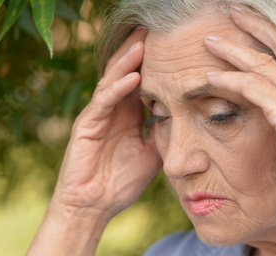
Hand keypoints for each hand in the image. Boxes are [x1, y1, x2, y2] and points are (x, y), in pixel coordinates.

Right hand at [51, 29, 161, 220]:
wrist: (94, 206)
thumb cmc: (120, 183)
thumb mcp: (151, 155)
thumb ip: (163, 135)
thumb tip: (188, 122)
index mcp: (127, 114)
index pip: (142, 80)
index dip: (157, 62)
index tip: (176, 45)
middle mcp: (112, 109)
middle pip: (126, 70)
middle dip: (141, 50)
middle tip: (158, 28)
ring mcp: (97, 114)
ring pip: (113, 79)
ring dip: (129, 60)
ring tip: (145, 40)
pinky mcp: (86, 125)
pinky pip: (104, 101)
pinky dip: (118, 88)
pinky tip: (134, 76)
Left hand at [203, 6, 275, 197]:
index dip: (272, 37)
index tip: (254, 26)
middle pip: (275, 49)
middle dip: (252, 28)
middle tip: (233, 13)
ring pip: (259, 63)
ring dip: (232, 51)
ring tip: (209, 41)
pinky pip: (251, 87)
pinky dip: (229, 79)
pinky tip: (210, 76)